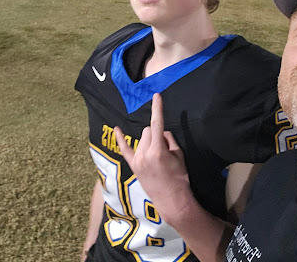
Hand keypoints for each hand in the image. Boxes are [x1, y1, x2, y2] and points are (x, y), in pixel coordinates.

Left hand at [114, 93, 192, 224]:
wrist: (172, 200)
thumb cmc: (179, 177)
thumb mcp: (179, 155)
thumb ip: (169, 139)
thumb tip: (162, 131)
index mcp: (158, 150)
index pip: (157, 123)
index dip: (157, 108)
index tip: (156, 95)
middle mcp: (145, 153)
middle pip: (148, 130)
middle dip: (156, 133)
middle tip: (165, 148)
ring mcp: (137, 160)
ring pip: (141, 138)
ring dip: (149, 140)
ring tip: (158, 156)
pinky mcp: (133, 166)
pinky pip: (125, 149)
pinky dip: (121, 139)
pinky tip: (116, 129)